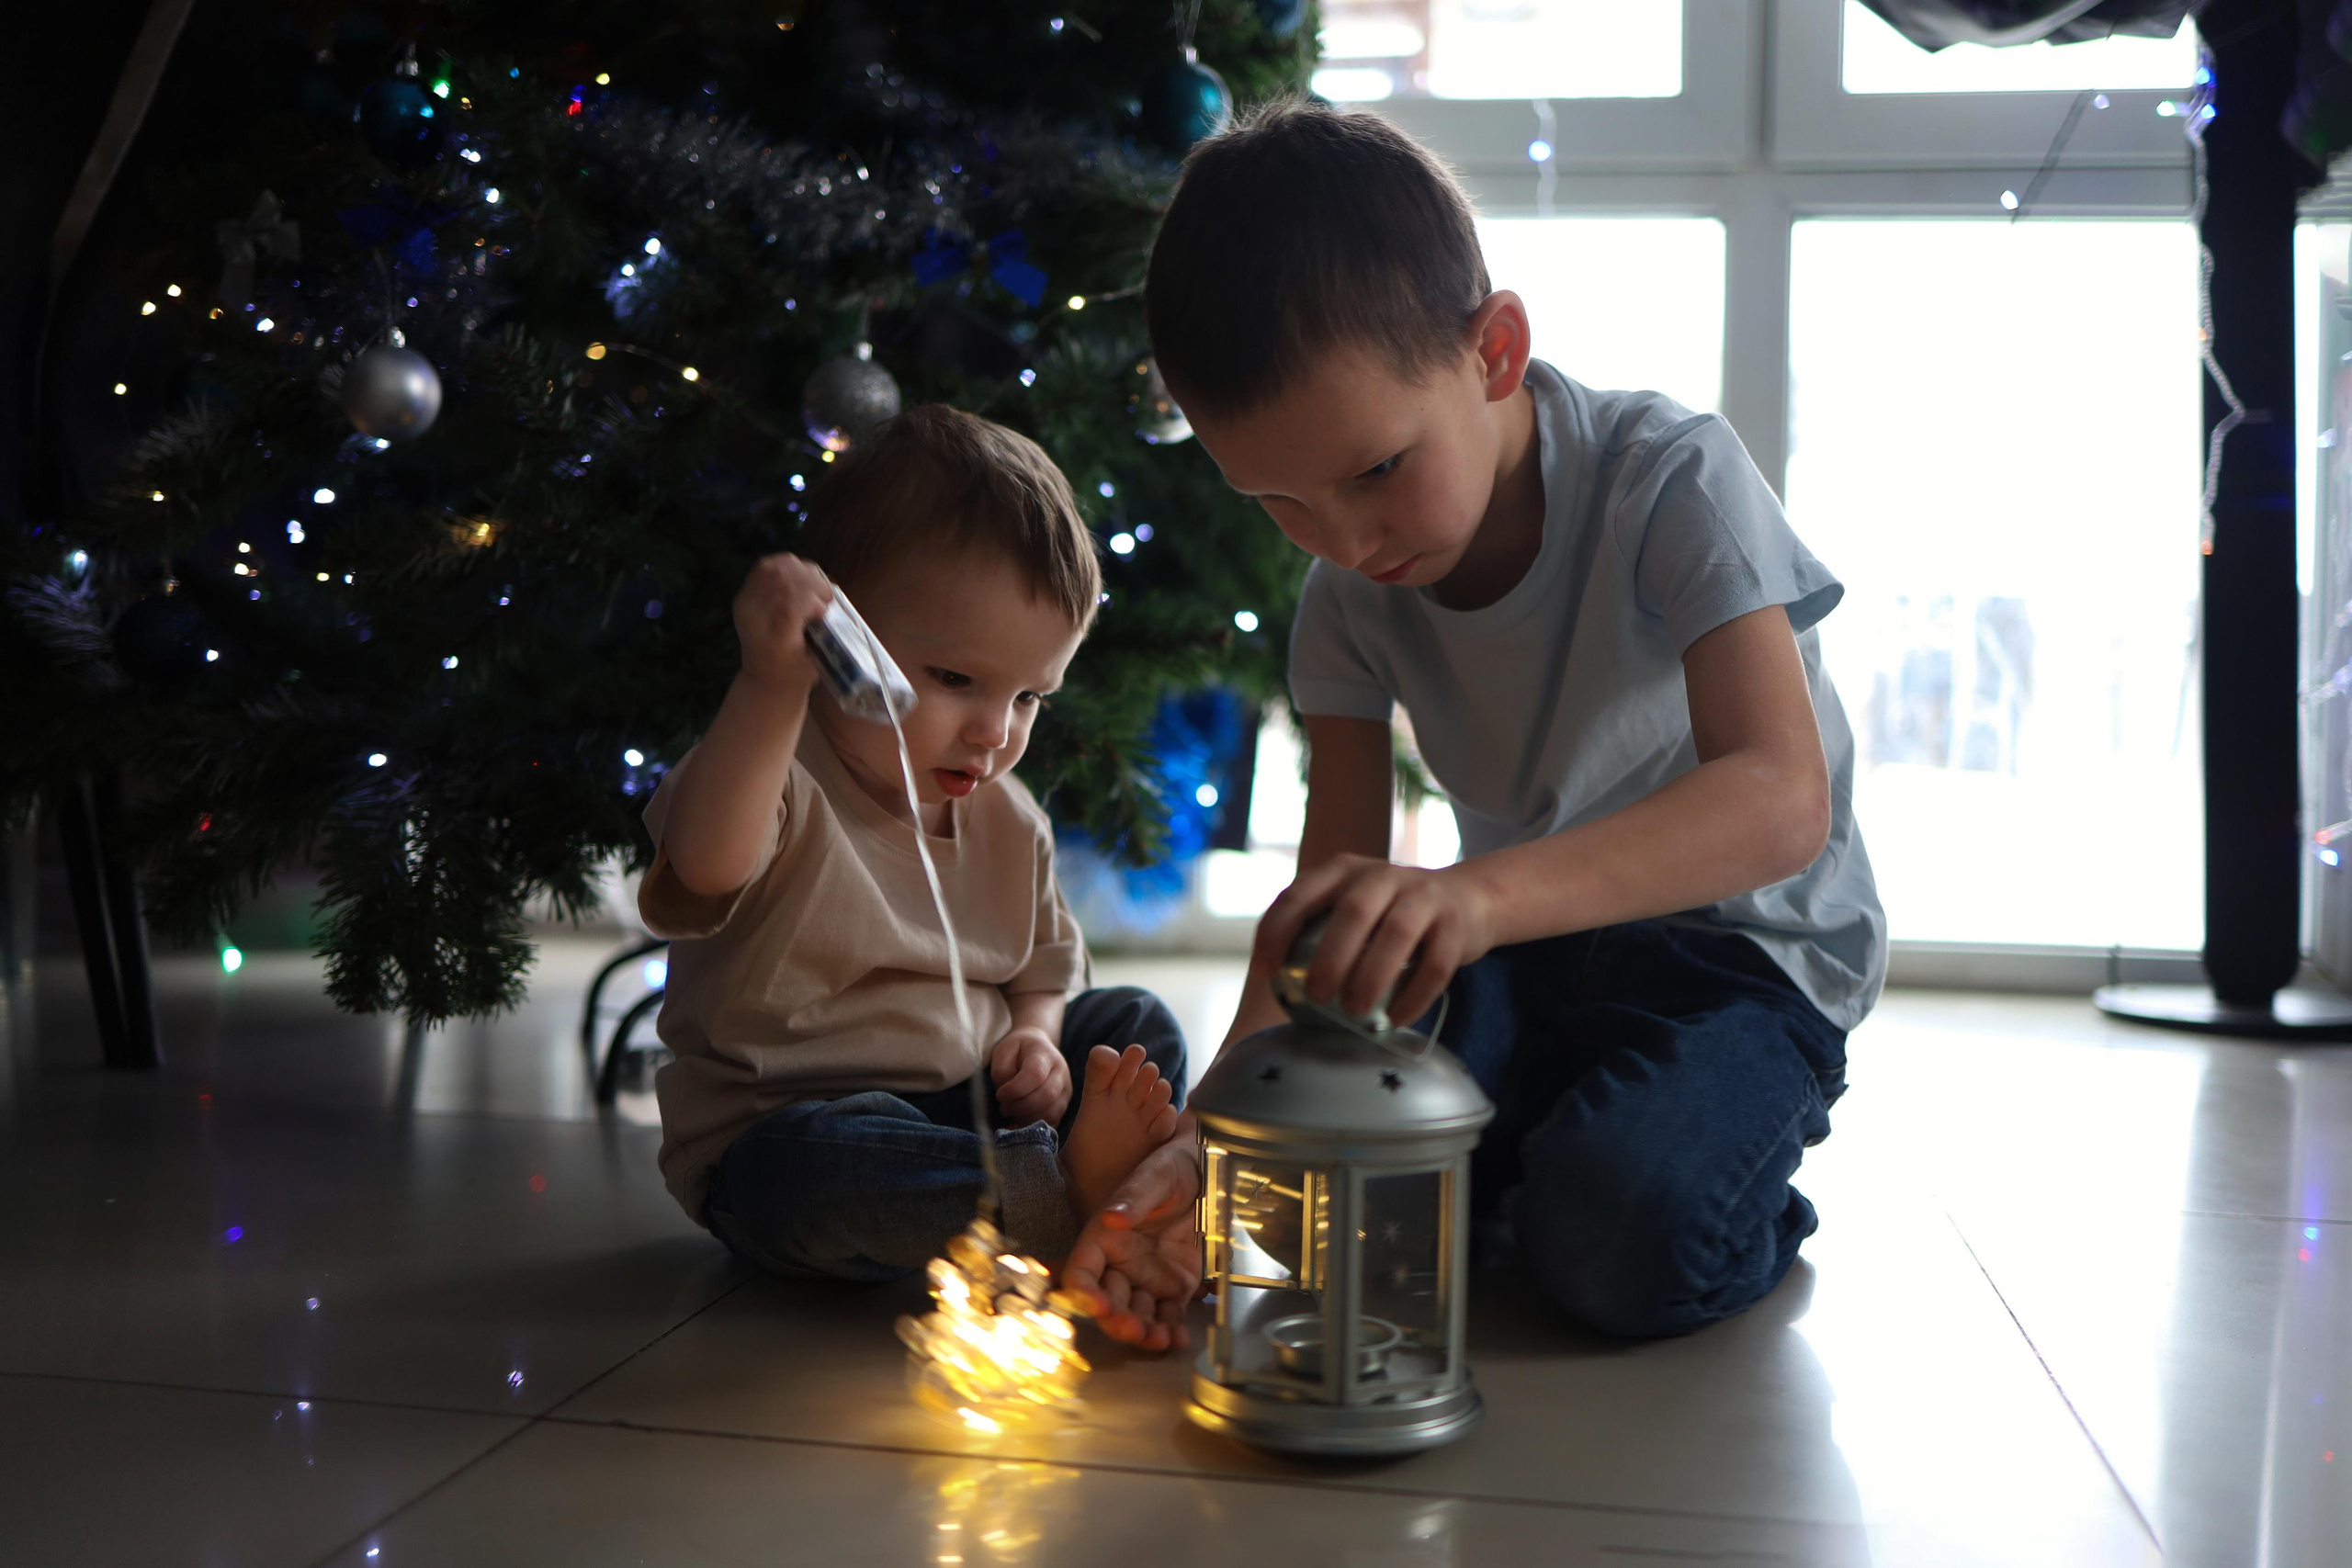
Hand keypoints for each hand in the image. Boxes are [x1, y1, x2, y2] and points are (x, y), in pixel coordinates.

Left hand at [733, 553, 833, 694]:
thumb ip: (824, 635)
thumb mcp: (815, 662)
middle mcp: (753, 617)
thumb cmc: (794, 671)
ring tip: (816, 587)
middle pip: (782, 581)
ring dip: (803, 572)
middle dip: (812, 583)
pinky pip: (767, 566)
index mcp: (770, 638)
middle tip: (826, 597)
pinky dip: (789, 565)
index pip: (789, 605)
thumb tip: (828, 603)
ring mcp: (746, 601)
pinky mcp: (746, 592)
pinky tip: (803, 577)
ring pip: (776, 569)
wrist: (765, 674)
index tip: (824, 611)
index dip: (812, 601)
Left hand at [989, 1025, 1070, 1126]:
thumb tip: (1008, 1098)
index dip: (1015, 1090)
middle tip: (1003, 1107)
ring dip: (1026, 1118)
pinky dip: (1034, 1126)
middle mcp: (1061, 1071)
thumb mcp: (1003, 1052)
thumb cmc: (1017, 1051)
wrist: (1037, 1048)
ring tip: (1012, 1113)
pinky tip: (1019, 1123)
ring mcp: (1066, 1089)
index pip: (1035, 1074)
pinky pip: (1052, 1121)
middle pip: (1047, 1095)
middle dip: (1020, 1107)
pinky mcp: (1064, 1104)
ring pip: (1051, 1112)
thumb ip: (1002, 1073)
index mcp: (1044, 1054)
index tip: (1000, 1095)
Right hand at [1061, 1133, 1202, 1351]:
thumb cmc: (1175, 1165)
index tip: (1097, 1304)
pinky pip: (1169, 1315)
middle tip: (1133, 1329)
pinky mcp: (1175, 1287)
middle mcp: (1121, 1263)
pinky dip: (1172, 1330)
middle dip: (1117, 1320)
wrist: (1211, 1171)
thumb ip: (1134, 1198)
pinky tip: (1178, 1339)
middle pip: (1109, 1301)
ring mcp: (1148, 1278)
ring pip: (1137, 1315)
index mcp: (1104, 1237)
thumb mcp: (1157, 1175)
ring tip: (1159, 1339)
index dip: (1083, 1291)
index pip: (1082, 1271)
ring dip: (1144, 1332)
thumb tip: (1112, 1218)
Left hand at [1256, 853, 1495, 1027]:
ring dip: (1372, 975)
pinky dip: (1414, 996)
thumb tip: (1278, 985)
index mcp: (1343, 870)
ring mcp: (1423, 895)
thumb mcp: (1352, 904)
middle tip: (1316, 996)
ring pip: (1397, 933)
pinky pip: (1435, 963)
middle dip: (1330, 957)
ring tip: (1355, 1011)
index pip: (1299, 894)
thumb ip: (1319, 928)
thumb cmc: (1389, 914)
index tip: (1268, 972)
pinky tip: (1397, 1019)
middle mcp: (1382, 875)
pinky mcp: (1455, 923)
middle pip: (1353, 912)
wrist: (1465, 899)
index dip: (1277, 932)